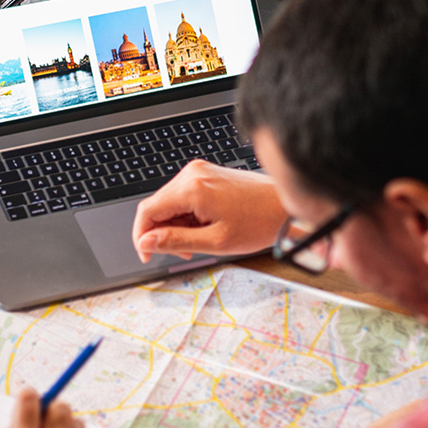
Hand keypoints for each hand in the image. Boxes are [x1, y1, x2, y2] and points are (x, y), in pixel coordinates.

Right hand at [132, 160, 286, 261]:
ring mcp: (200, 172)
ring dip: (176, 226)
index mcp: (191, 188)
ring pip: (170, 203)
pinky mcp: (207, 175)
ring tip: (199, 242)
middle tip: (184, 253)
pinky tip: (204, 228)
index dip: (142, 236)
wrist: (286, 206)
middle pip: (157, 206)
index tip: (147, 255)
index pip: (147, 211)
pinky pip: (184, 197)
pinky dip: (187, 216)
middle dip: (163, 233)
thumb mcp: (215, 241)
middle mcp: (192, 174)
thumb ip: (175, 241)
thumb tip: (146, 242)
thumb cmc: (258, 223)